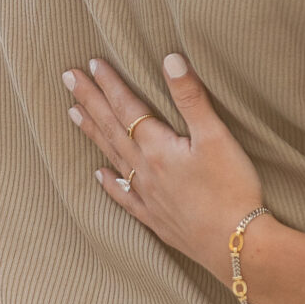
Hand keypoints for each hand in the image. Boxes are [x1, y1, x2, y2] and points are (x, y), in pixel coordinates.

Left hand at [63, 54, 263, 279]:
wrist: (235, 244)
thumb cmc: (231, 189)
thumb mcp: (216, 137)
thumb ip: (191, 98)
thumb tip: (170, 59)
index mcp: (157, 148)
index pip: (127, 108)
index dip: (110, 84)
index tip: (92, 63)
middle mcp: (144, 170)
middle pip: (112, 129)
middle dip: (90, 101)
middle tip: (69, 79)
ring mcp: (147, 196)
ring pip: (112, 157)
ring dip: (93, 133)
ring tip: (73, 114)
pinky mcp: (156, 218)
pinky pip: (124, 197)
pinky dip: (110, 183)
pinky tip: (99, 174)